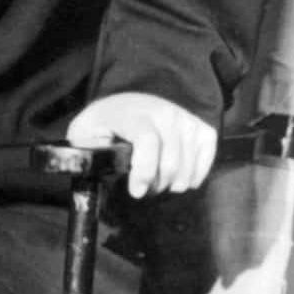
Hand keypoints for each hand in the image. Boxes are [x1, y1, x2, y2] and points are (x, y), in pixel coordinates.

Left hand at [65, 92, 215, 197]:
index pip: (148, 142)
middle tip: (145, 190)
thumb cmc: (105, 123)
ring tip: (158, 184)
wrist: (128, 101)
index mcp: (131, 113)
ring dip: (173, 184)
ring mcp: (184, 118)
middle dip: (156, 185)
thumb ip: (86, 148)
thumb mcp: (85, 131)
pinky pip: (207, 158)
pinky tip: (180, 179)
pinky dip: (195, 176)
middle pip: (170, 161)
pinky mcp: (200, 126)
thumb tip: (88, 166)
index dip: (145, 172)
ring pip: (188, 165)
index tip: (136, 192)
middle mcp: (163, 111)